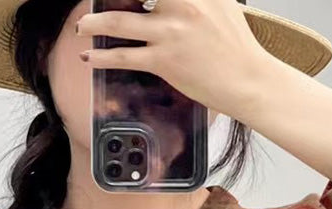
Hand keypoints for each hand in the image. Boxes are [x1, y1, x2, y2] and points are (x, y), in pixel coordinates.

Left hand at [74, 0, 274, 117]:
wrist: (248, 79)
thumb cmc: (235, 44)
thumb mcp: (220, 2)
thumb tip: (164, 1)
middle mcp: (181, 3)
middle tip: (92, 1)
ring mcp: (170, 31)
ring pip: (119, 22)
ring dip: (94, 23)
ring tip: (83, 27)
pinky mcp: (165, 60)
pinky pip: (125, 57)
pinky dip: (103, 56)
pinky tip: (90, 56)